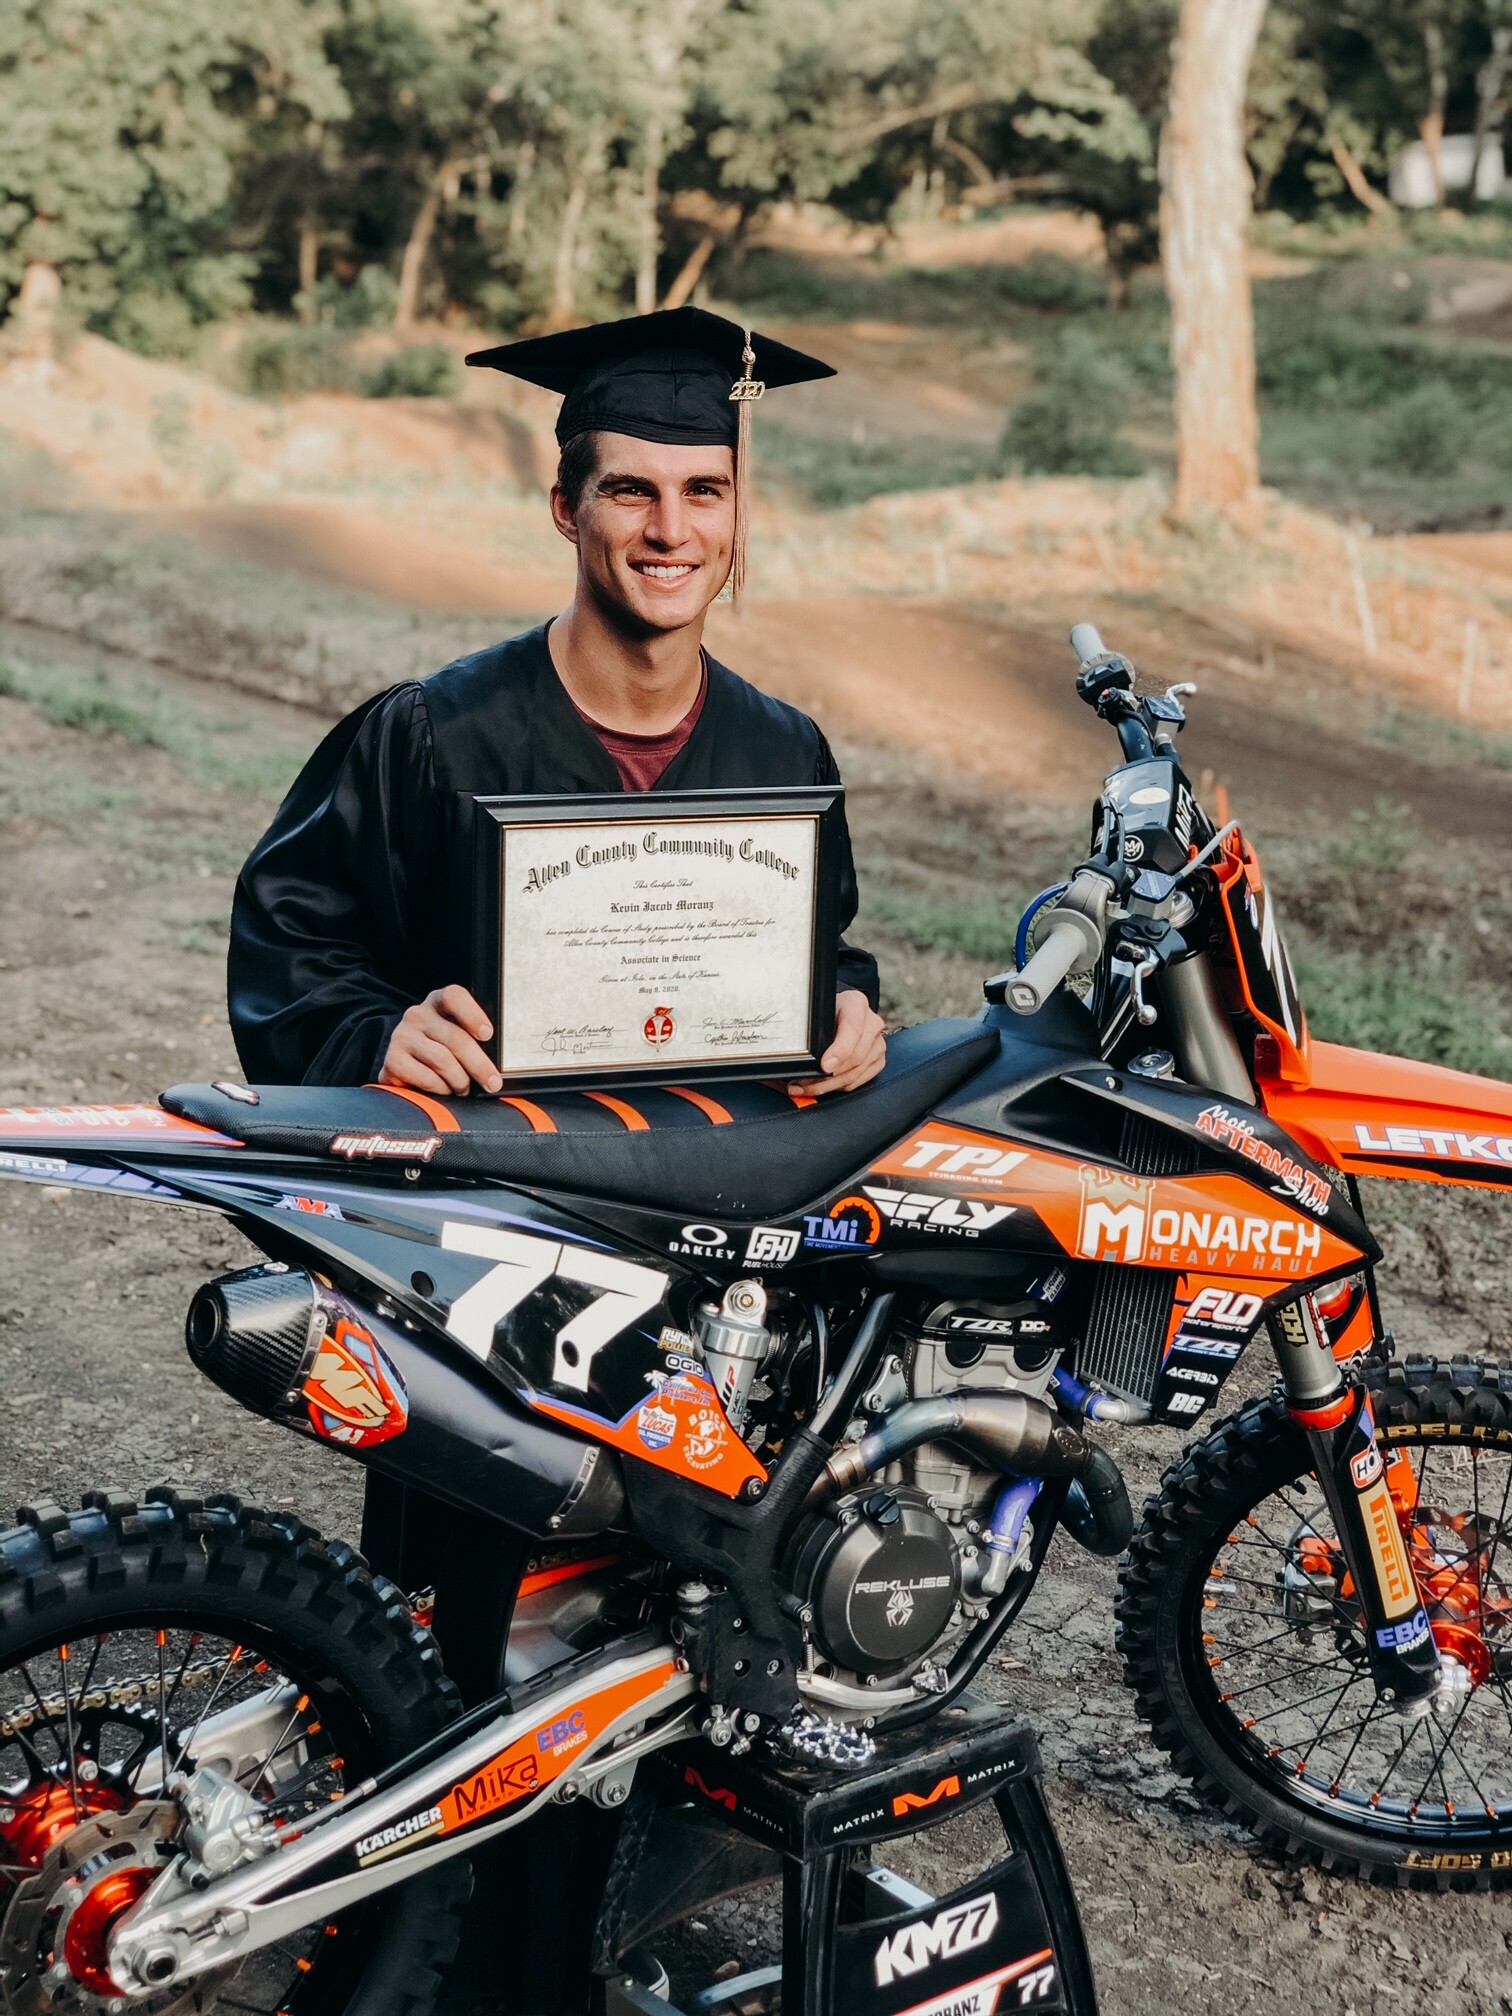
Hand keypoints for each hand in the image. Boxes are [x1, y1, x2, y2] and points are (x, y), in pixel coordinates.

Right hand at [381, 985, 502, 1096]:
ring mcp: (402, 1036)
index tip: (488, 1034)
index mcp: (438, 1002)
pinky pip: (427, 1078)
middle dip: (479, 1064)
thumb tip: (499, 1060)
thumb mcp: (457, 1035)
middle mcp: (418, 1015)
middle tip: (493, 1083)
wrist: (404, 1065)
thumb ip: (474, 1038)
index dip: (472, 1014)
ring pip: (443, 1060)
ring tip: (465, 1088)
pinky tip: (444, 1090)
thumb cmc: (442, 1050)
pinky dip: (442, 1089)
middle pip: (455, 1038)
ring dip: (460, 1080)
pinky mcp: (393, 1061)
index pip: (453, 997)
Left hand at [792, 990, 886, 1097]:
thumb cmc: (828, 1011)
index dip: (839, 1050)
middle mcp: (872, 1023)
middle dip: (827, 1076)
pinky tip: (822, 1086)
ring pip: (855, 1073)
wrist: (841, 1012)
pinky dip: (837, 1086)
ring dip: (828, 1085)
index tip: (824, 1065)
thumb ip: (812, 1027)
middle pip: (855, 1057)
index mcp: (855, 1004)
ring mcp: (877, 1043)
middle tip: (804, 1081)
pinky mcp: (878, 1060)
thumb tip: (801, 1057)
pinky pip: (858, 1081)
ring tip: (806, 1087)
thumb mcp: (818, 1011)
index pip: (852, 1028)